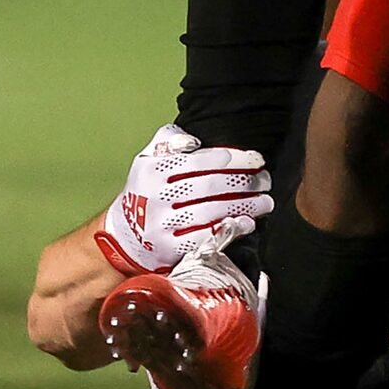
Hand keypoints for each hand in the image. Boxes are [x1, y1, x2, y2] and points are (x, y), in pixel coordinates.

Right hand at [95, 124, 273, 274]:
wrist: (123, 235)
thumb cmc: (146, 189)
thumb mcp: (148, 157)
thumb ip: (169, 138)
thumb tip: (194, 140)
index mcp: (153, 169)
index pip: (201, 160)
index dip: (234, 159)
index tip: (256, 160)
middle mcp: (157, 196)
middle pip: (211, 186)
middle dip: (245, 182)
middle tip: (265, 180)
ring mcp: (162, 224)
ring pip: (212, 211)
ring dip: (245, 206)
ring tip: (266, 201)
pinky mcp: (169, 249)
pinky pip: (205, 237)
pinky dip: (230, 229)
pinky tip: (247, 223)